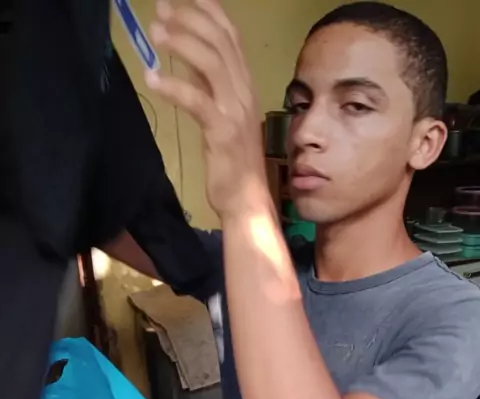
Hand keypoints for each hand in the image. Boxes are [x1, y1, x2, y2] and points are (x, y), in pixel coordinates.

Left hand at [146, 0, 267, 217]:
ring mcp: (235, 111)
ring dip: (181, 43)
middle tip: (160, 9)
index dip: (209, 11)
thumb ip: (207, 86)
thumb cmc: (232, 161)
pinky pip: (197, 101)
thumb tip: (187, 59)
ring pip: (212, 63)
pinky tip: (151, 78)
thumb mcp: (220, 114)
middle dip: (189, 19)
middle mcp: (244, 91)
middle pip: (220, 42)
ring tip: (154, 32)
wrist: (246, 199)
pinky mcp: (222, 132)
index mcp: (245, 85)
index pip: (231, 36)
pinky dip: (173, 86)